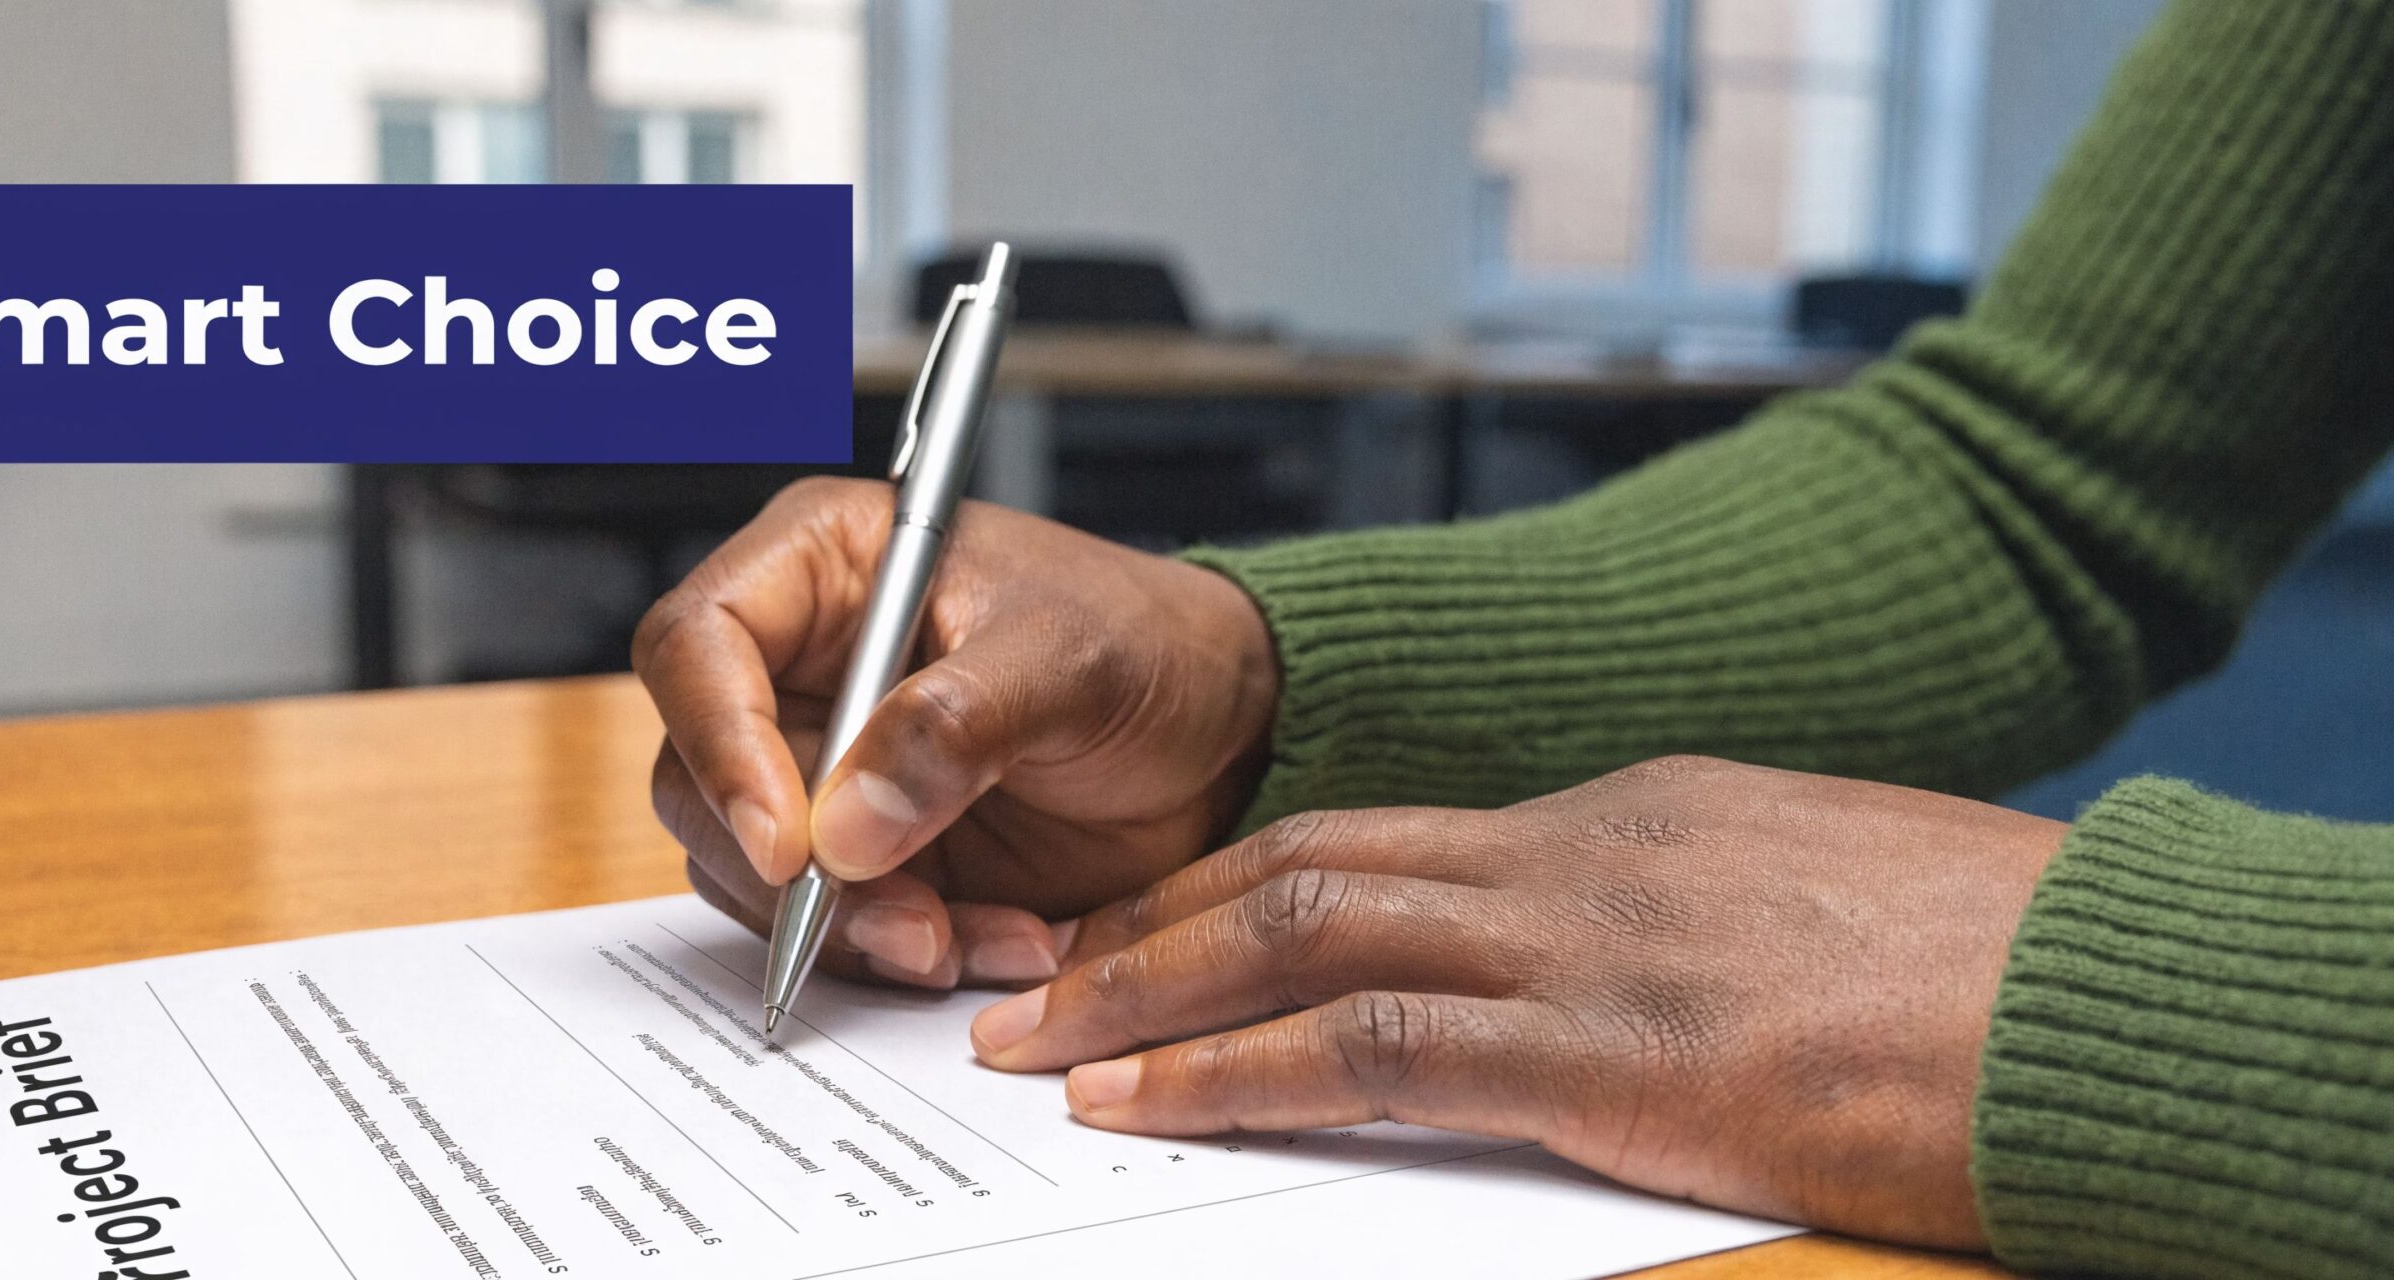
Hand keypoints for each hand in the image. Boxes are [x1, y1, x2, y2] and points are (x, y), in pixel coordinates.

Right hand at [632, 476, 1278, 988]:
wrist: (1225, 736)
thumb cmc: (1150, 647)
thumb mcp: (1071, 660)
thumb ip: (957, 724)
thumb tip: (845, 824)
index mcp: (827, 569)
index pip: (696, 644)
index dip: (718, 744)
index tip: (788, 845)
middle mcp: (802, 670)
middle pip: (698, 778)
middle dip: (787, 872)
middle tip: (899, 917)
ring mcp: (826, 770)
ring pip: (752, 873)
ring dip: (851, 928)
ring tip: (967, 939)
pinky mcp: (867, 858)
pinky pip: (834, 927)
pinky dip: (905, 954)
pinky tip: (1002, 942)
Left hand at [968, 757, 2066, 1248]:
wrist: (2114, 994)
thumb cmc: (1986, 961)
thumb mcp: (1804, 899)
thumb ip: (1675, 913)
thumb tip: (1596, 958)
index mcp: (1626, 815)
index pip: (1377, 838)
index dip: (1235, 886)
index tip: (1149, 930)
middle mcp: (1581, 854)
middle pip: (1305, 865)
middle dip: (1151, 927)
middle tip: (1038, 981)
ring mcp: (1590, 945)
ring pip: (1305, 938)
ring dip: (1151, 994)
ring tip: (1042, 1049)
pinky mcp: (1618, 1054)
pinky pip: (1375, 1053)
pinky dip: (1237, 1072)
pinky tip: (1151, 1102)